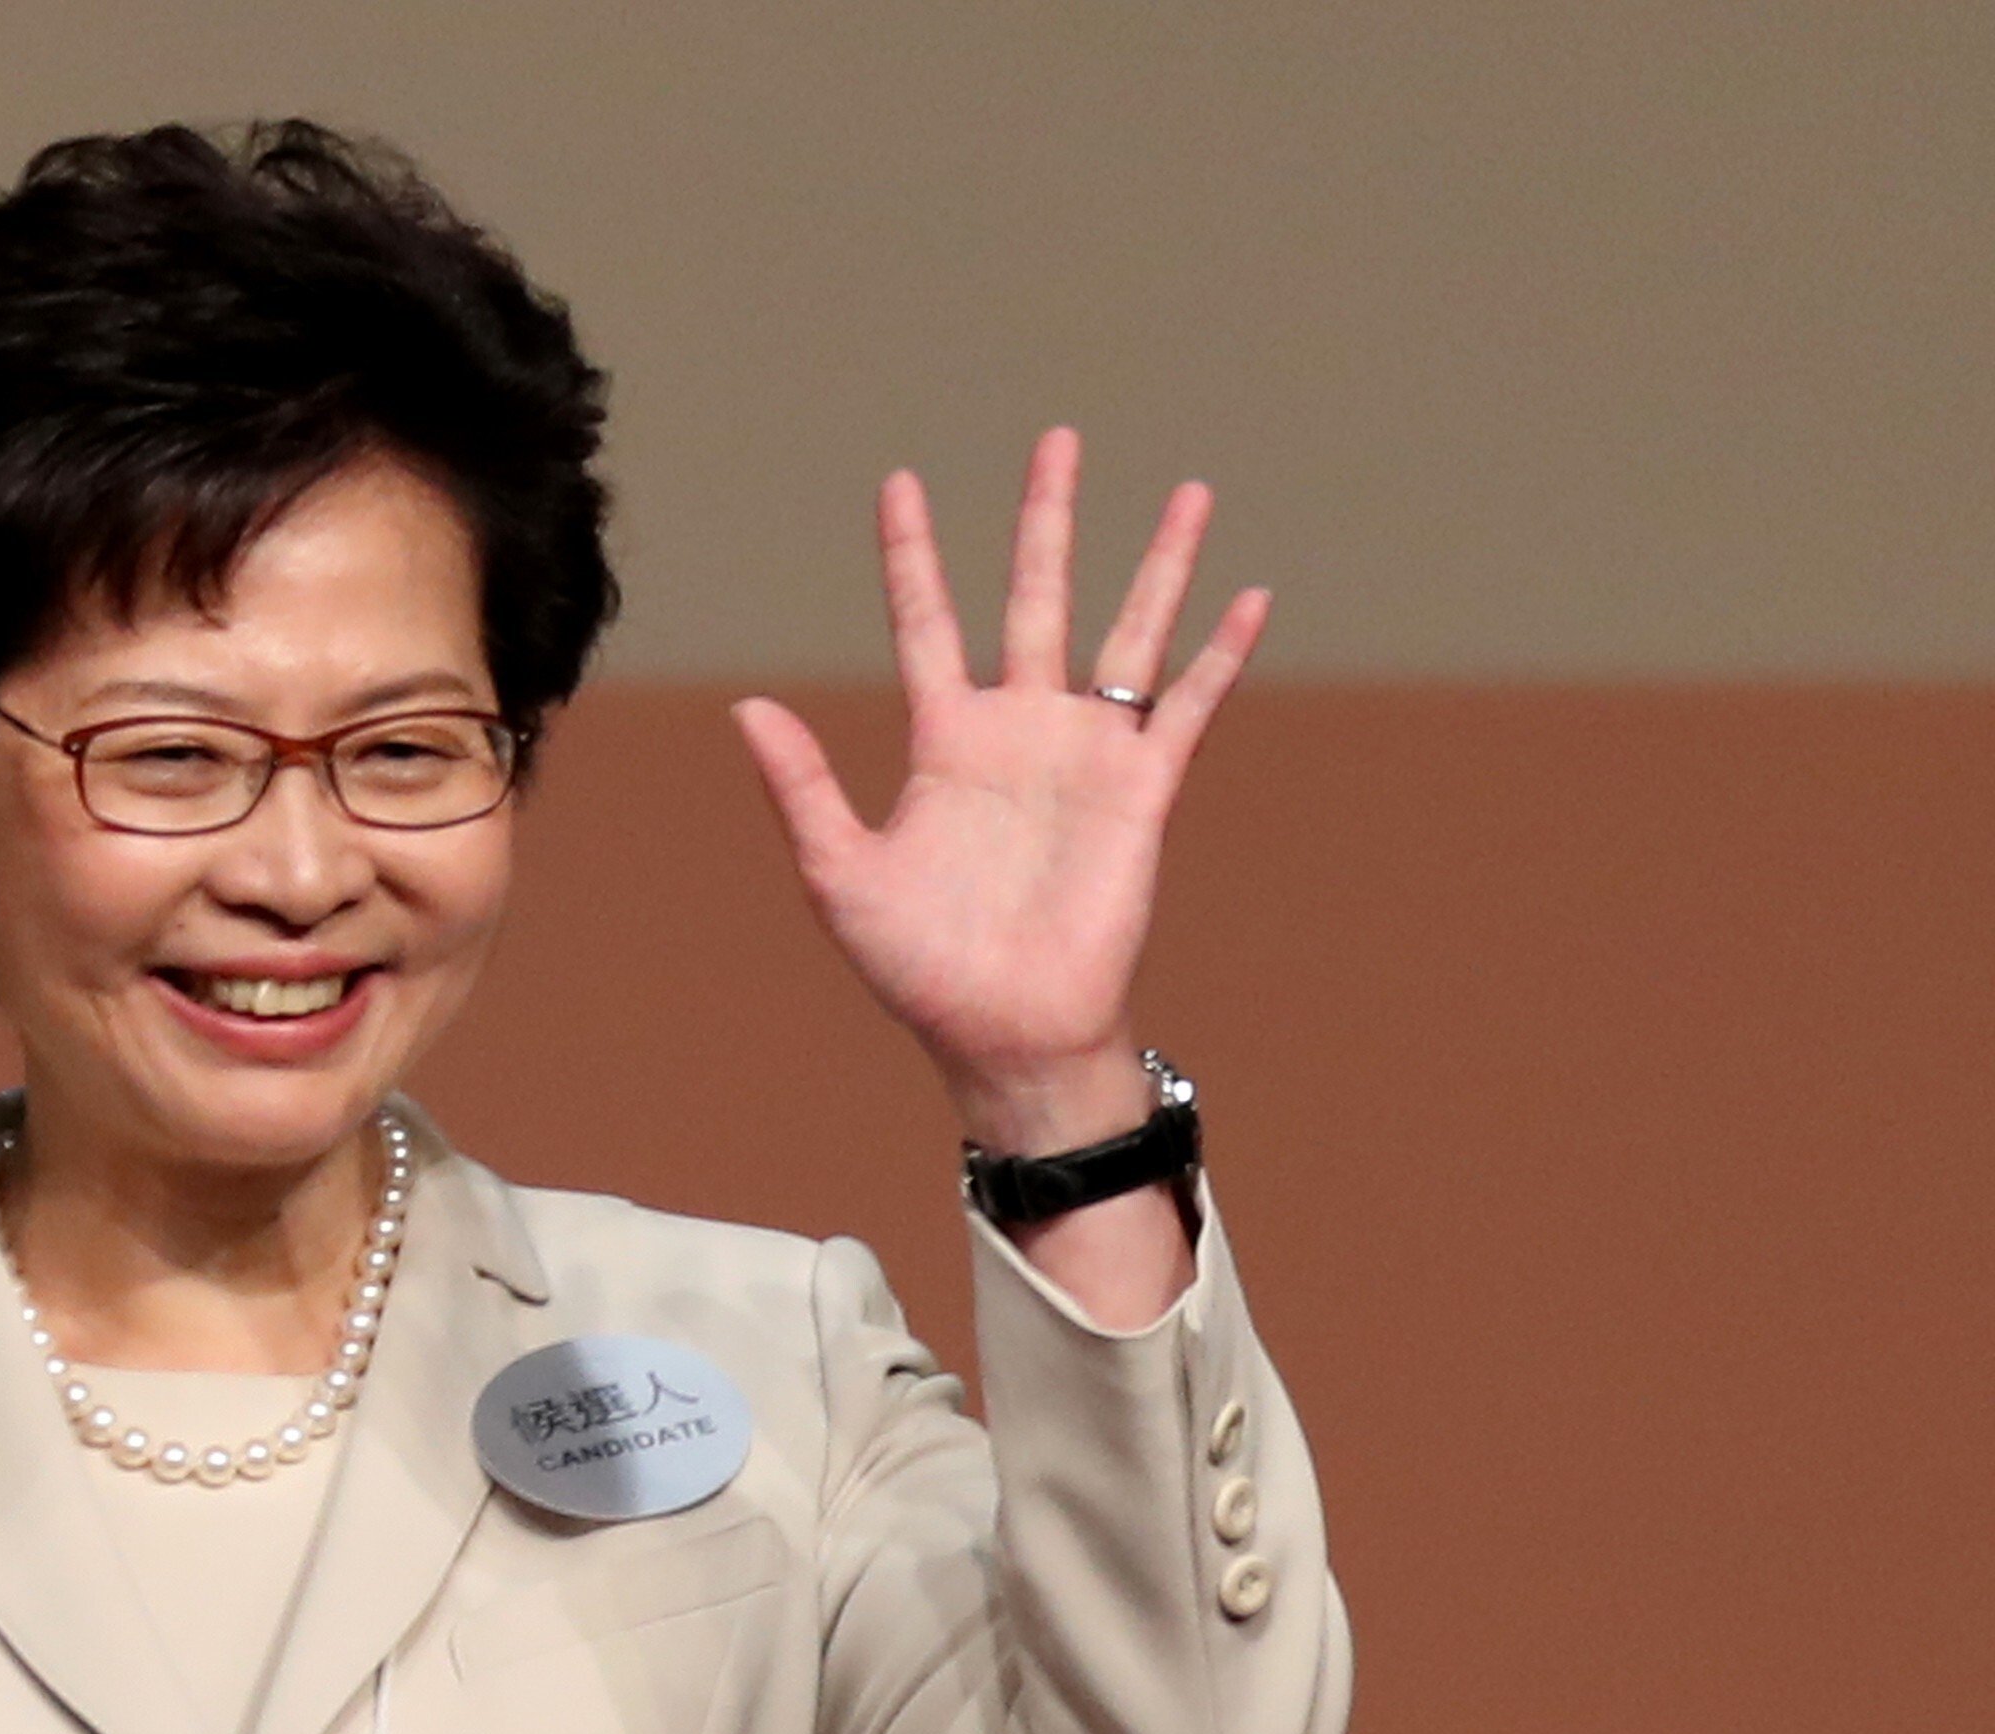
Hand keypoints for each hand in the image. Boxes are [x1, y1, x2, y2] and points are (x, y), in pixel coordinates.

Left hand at [730, 427, 1266, 1153]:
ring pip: (1128, 631)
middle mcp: (1019, 729)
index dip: (912, 553)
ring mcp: (1086, 753)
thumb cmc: (917, 967)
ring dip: (1158, 563)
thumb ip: (798, 788)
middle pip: (1034, 596)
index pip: (926, 619)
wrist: (1003, 1031)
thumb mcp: (838, 874)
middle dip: (1046, 519)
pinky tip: (1249, 596)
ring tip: (1188, 489)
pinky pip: (1187, 706)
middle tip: (1058, 438)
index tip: (901, 481)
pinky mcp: (1142, 790)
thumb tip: (747, 707)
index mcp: (943, 740)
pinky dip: (1220, 654)